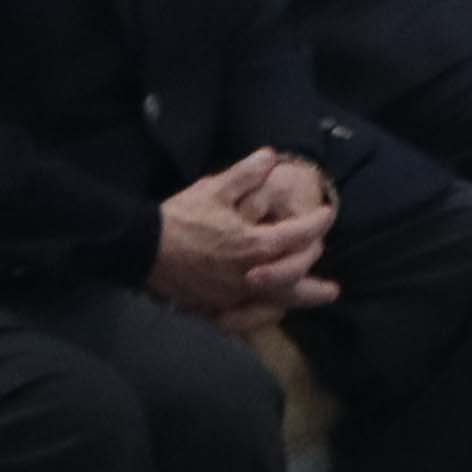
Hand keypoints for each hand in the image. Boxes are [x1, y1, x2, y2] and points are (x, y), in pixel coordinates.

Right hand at [154, 151, 339, 320]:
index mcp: (254, 245)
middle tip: (327, 253)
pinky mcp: (218, 307)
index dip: (318, 223)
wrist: (143, 249)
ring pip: (281, 300)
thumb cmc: (180, 218)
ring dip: (306, 296)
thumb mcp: (214, 189)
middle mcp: (251, 275)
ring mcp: (235, 295)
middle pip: (297, 275)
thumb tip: (271, 155)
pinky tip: (280, 306)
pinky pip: (255, 315)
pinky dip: (273, 311)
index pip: (298, 235)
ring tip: (326, 293)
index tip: (328, 213)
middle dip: (315, 262)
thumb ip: (246, 173)